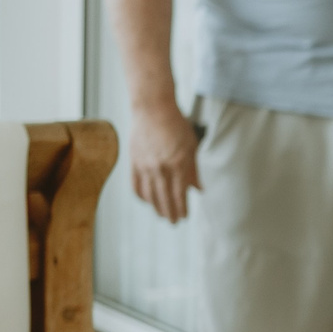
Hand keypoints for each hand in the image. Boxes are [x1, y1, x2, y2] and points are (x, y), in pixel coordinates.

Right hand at [129, 100, 198, 222]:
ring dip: (156, 207)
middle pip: (164, 198)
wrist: (152, 109)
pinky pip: (136, 184)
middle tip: (173, 222)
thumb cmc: (176, 125)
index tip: (184, 217)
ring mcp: (145, 165)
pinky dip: (141, 195)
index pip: (179, 194)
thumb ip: (194, 170)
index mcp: (178, 164)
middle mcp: (160, 167)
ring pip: (149, 194)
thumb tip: (199, 189)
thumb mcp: (191, 147)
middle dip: (169, 212)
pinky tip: (146, 201)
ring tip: (162, 215)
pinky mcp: (133, 161)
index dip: (181, 208)